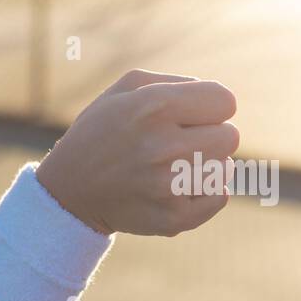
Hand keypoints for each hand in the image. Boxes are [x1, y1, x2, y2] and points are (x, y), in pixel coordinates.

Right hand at [36, 70, 238, 236]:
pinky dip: (204, 192)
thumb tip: (221, 101)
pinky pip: (220, 196)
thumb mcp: (128, 89)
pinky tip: (177, 187)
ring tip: (174, 165)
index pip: (225, 101)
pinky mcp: (172, 218)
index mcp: (153, 106)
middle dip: (210, 135)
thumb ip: (179, 83)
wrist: (70, 190)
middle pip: (230, 136)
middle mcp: (161, 145)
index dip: (210, 106)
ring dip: (206, 165)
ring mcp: (167, 186)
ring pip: (226, 167)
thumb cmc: (105, 130)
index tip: (192, 115)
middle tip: (180, 142)